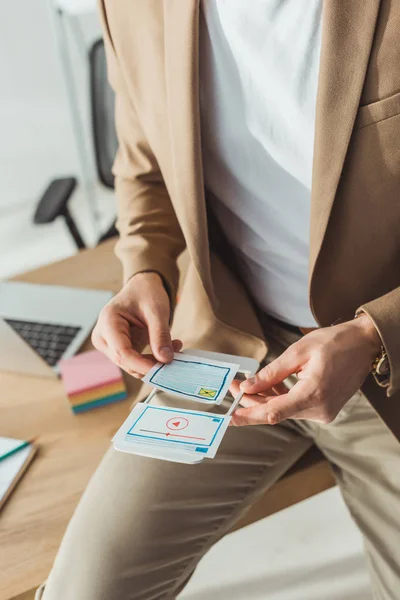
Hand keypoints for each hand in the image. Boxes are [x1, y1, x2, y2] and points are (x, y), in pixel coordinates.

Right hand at [92, 272, 181, 376]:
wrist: (141, 288)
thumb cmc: (146, 294)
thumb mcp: (157, 311)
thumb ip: (160, 335)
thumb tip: (165, 360)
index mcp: (108, 322)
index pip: (122, 352)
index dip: (142, 364)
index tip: (164, 368)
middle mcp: (103, 337)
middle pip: (125, 362)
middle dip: (151, 363)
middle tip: (176, 354)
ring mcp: (109, 346)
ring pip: (131, 366)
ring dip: (154, 362)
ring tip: (175, 345)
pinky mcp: (119, 351)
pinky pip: (136, 362)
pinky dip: (153, 359)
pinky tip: (169, 347)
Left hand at [231, 315, 380, 425]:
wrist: (365, 344)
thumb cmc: (335, 342)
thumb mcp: (298, 352)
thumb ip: (271, 373)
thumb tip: (248, 386)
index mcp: (313, 394)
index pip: (273, 412)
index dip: (250, 415)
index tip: (231, 417)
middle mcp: (320, 409)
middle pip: (276, 412)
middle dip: (252, 401)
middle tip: (233, 387)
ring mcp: (324, 412)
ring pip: (284, 410)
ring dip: (265, 399)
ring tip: (247, 383)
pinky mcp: (325, 410)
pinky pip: (295, 408)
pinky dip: (280, 398)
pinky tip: (270, 386)